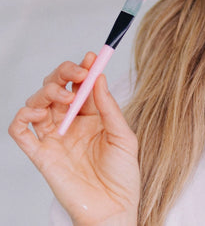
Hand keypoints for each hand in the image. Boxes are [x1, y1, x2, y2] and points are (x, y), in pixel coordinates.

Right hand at [9, 53, 139, 225]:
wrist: (113, 208)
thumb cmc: (123, 175)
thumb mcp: (123, 136)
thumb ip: (108, 107)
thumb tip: (98, 78)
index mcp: (93, 116)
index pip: (82, 85)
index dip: (84, 69)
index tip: (91, 57)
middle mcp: (71, 123)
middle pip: (57, 88)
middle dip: (63, 73)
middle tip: (77, 72)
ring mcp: (54, 138)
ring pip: (37, 103)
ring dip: (47, 92)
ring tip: (65, 97)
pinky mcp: (41, 155)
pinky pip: (21, 132)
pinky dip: (22, 117)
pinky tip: (38, 112)